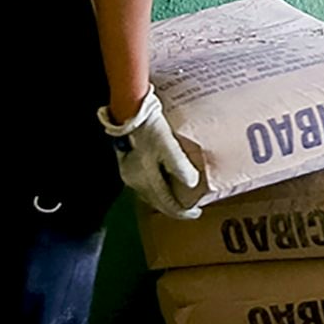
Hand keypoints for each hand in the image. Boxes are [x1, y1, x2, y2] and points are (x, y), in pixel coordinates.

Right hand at [98, 89, 204, 217]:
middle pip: (156, 202)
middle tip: (189, 207)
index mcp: (145, 179)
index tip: (196, 213)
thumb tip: (192, 184)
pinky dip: (156, 187)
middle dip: (173, 207)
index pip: (166, 204)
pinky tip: (162, 181)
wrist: (129, 111)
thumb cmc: (150, 128)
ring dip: (164, 198)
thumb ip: (180, 167)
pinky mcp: (127, 163)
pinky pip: (144, 183)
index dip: (182, 212)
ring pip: (149, 193)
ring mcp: (129, 172)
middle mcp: (134, 180)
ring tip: (178, 196)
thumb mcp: (169, 147)